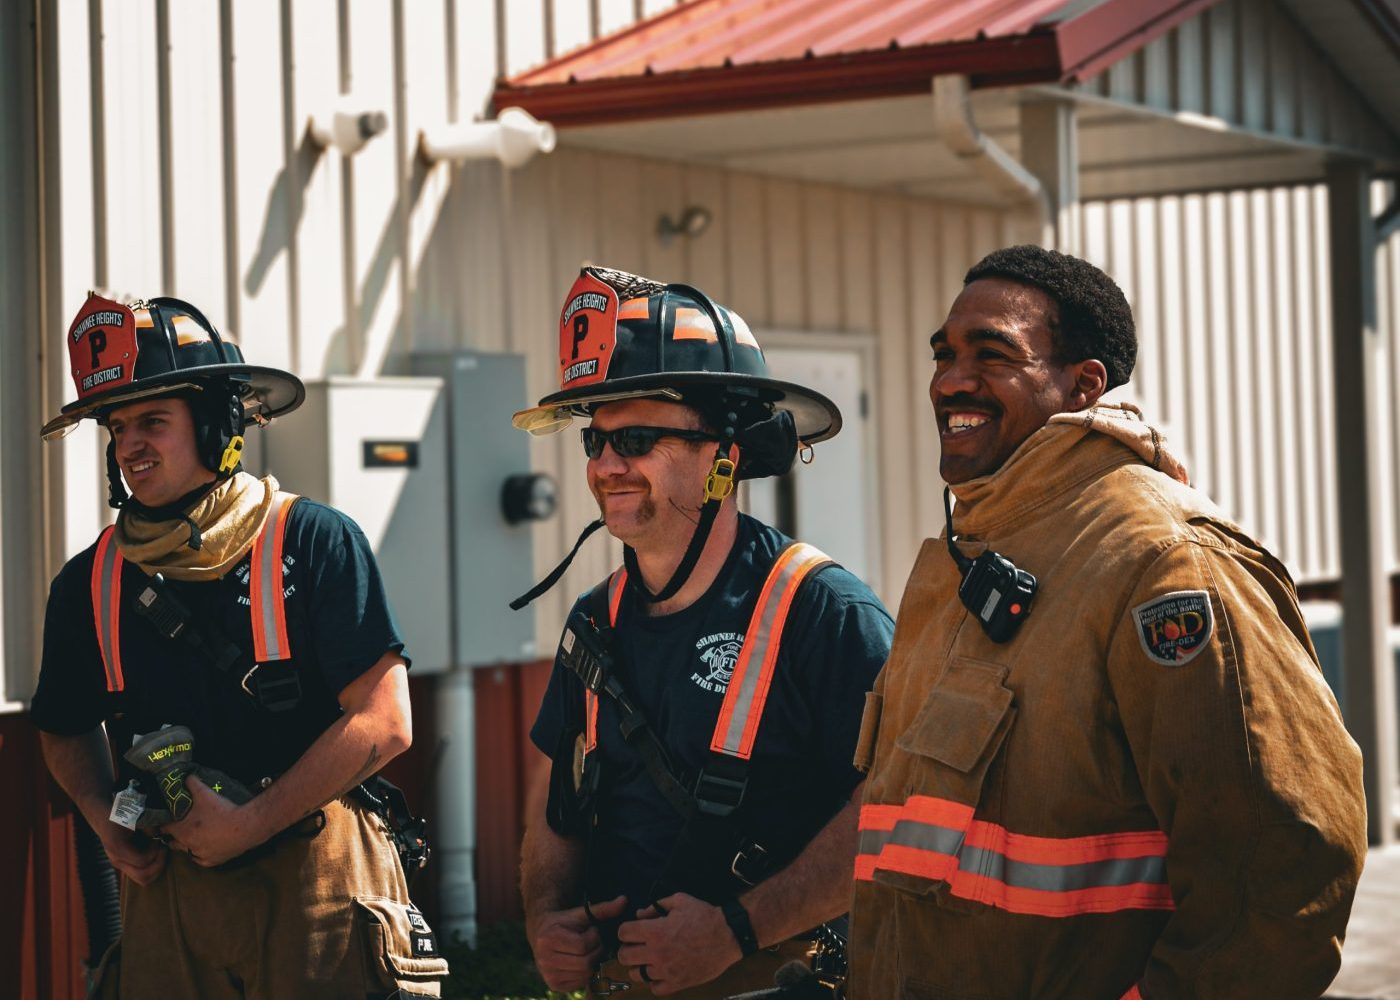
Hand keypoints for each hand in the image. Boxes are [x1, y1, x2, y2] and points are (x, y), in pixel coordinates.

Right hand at [95, 820, 166, 885]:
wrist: (103, 816)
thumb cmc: (119, 814)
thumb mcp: (135, 816)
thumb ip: (149, 826)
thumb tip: (160, 835)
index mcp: (119, 849)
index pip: (143, 861)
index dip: (155, 852)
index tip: (158, 840)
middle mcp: (118, 861)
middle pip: (143, 877)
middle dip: (159, 865)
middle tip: (163, 849)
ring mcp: (120, 864)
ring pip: (143, 879)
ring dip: (156, 867)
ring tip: (160, 851)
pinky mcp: (124, 864)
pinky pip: (141, 872)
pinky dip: (151, 866)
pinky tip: (154, 851)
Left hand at [160, 774, 265, 866]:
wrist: (245, 826)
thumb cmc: (222, 810)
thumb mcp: (206, 793)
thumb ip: (193, 783)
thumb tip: (186, 776)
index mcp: (181, 830)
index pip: (164, 829)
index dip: (164, 823)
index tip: (167, 820)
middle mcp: (187, 845)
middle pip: (173, 843)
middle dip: (174, 836)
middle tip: (181, 827)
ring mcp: (199, 854)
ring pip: (187, 852)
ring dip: (188, 845)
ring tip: (195, 836)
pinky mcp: (211, 861)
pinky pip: (201, 859)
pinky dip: (201, 853)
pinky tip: (207, 846)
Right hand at [527, 894, 626, 991]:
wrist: (543, 934)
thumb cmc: (565, 922)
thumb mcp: (581, 914)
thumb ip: (603, 909)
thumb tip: (624, 900)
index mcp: (549, 939)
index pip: (582, 945)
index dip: (594, 938)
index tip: (592, 931)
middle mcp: (544, 959)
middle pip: (585, 963)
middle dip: (596, 951)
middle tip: (594, 943)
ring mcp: (548, 974)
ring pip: (584, 974)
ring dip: (592, 962)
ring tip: (588, 951)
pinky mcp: (554, 984)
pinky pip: (580, 982)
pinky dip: (586, 972)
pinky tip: (581, 960)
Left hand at [616, 893, 743, 994]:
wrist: (727, 936)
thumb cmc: (704, 916)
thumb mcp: (679, 901)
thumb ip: (656, 906)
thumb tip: (640, 914)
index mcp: (655, 931)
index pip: (623, 933)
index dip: (626, 930)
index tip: (632, 930)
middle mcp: (656, 953)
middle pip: (624, 956)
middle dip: (627, 948)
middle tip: (636, 946)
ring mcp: (666, 971)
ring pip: (636, 975)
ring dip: (639, 966)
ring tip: (648, 960)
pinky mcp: (677, 983)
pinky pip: (654, 989)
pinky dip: (655, 982)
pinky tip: (661, 972)